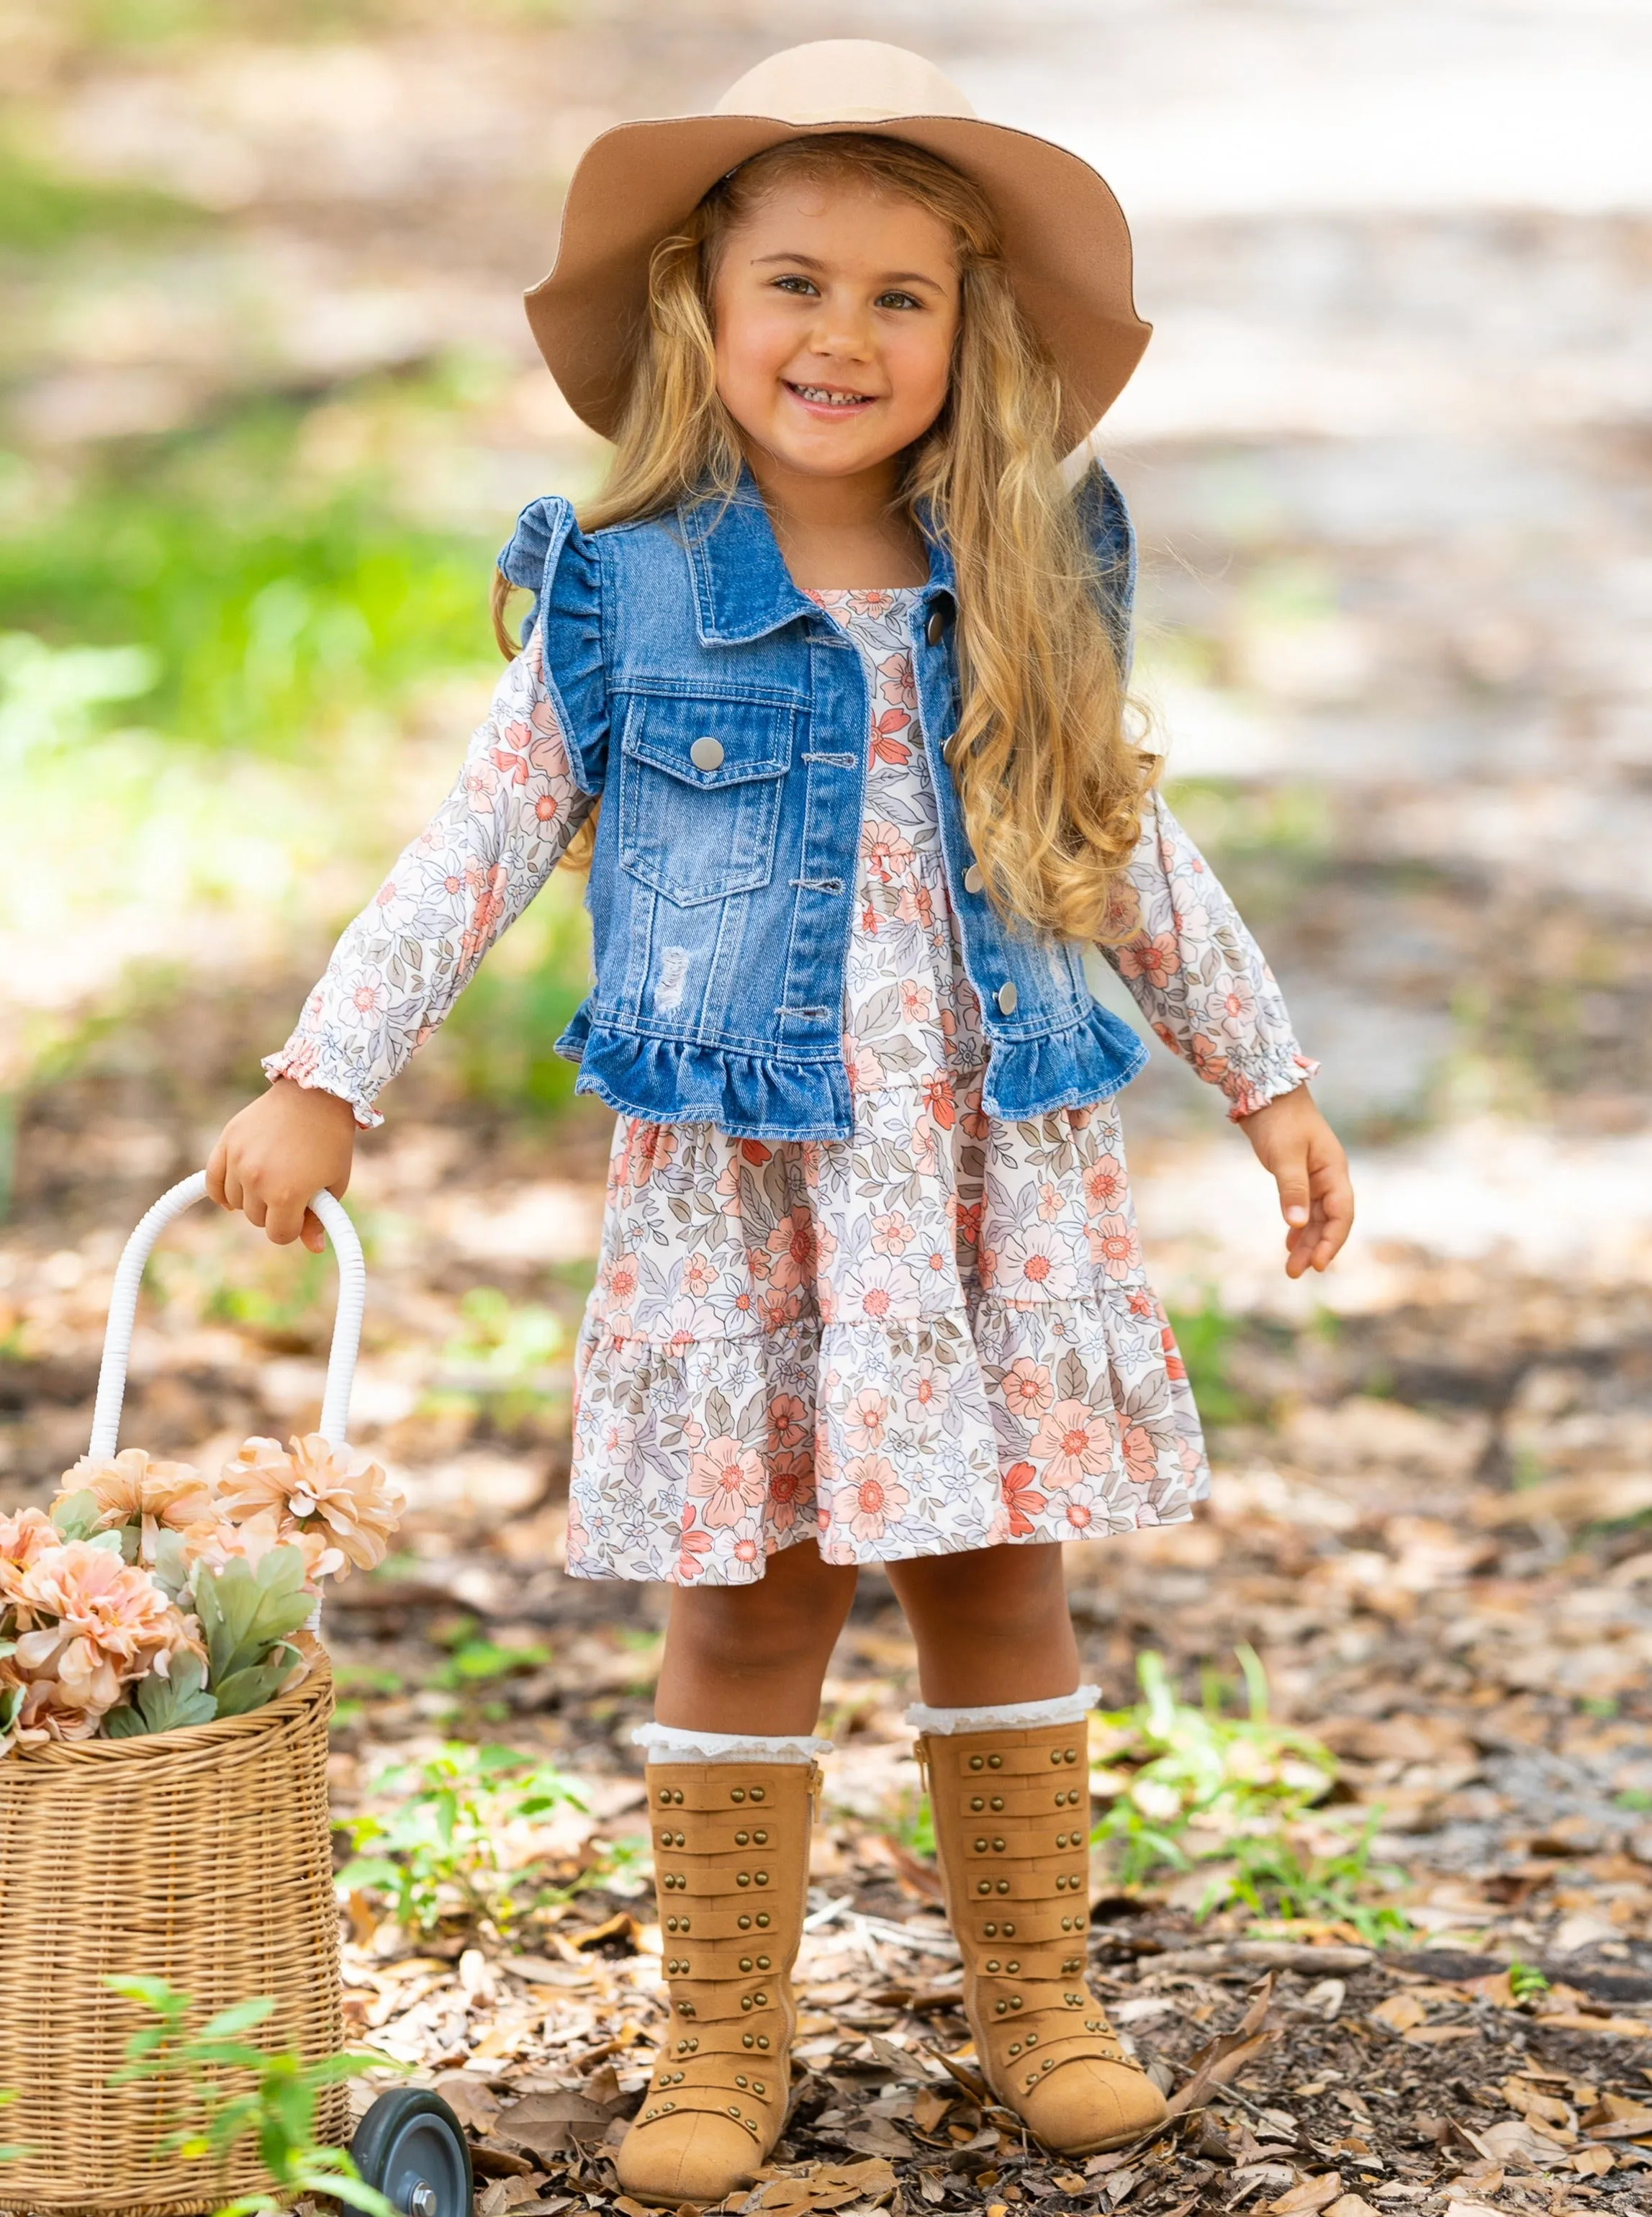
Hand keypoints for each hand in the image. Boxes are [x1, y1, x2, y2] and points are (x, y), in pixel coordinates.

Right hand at [205, 1079, 356, 1252]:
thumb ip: (321, 1218)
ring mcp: (238, 1160)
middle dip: (275, 1212)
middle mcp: (257, 1179)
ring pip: (235, 1203)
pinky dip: (222, 1192)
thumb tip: (314, 1248)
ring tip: (272, 1179)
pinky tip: (233, 1195)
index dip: (293, 1228)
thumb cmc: (330, 1142)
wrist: (315, 1096)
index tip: (302, 1214)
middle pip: (257, 1219)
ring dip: (252, 1199)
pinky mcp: (226, 1143)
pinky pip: (212, 1181)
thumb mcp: (334, 1183)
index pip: (279, 1234)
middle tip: (291, 1191)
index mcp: (287, 1194)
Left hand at [1237, 1084, 1352, 1277]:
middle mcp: (1329, 1176)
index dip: (1332, 1241)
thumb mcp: (1285, 1156)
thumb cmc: (1279, 1120)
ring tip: (1291, 1267)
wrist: (1265, 1091)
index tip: (1317, 1264)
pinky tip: (1289, 1242)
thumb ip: (1292, 1189)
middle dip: (1315, 1248)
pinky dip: (1298, 1226)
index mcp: (1334, 1170)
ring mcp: (1315, 1176)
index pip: (1341, 1214)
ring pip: (1315, 1217)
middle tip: (1295, 1273)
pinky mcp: (1299, 1175)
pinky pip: (1304, 1207)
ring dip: (1305, 1241)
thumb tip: (1298, 1224)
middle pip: (1329, 1220)